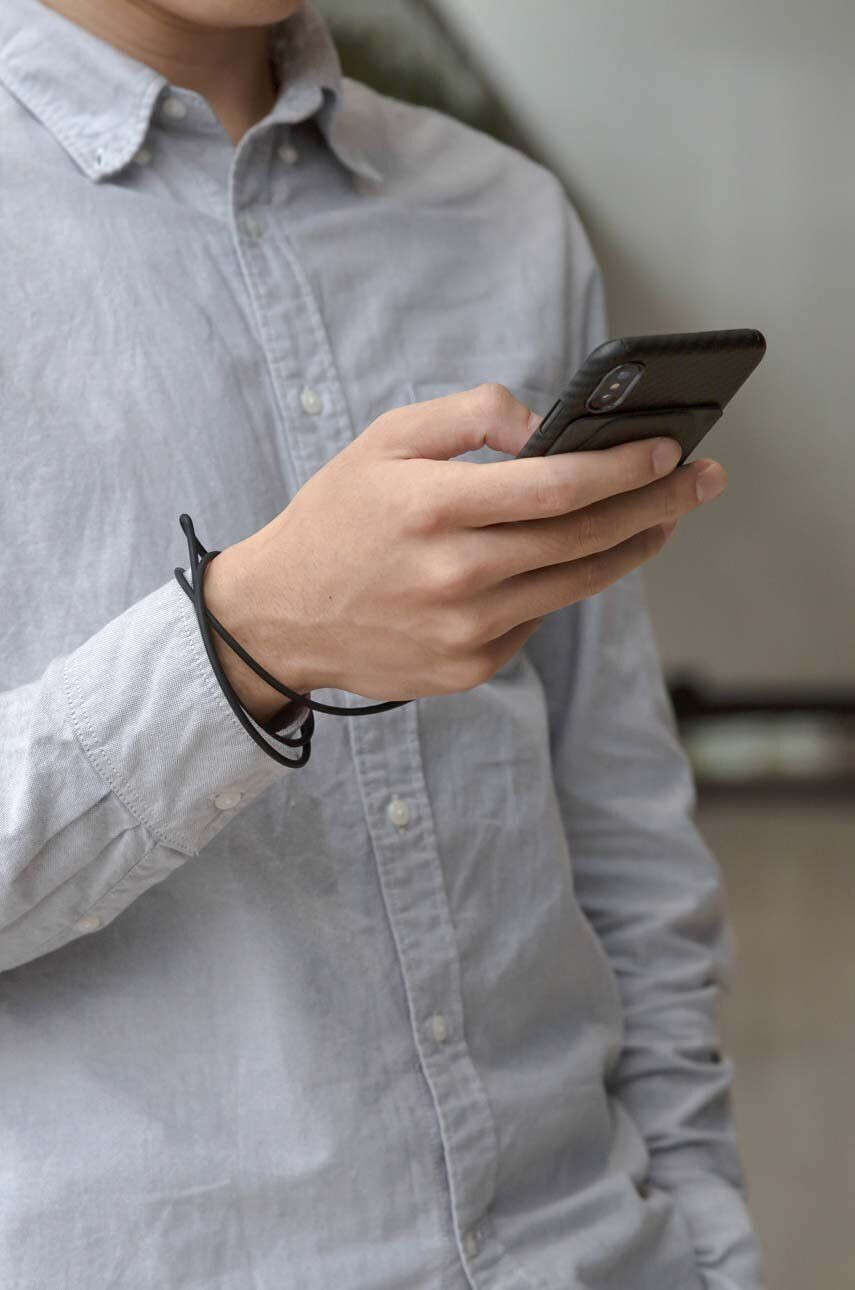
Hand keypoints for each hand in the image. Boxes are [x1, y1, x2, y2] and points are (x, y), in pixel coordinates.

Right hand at [202, 383, 726, 720]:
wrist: (281, 617)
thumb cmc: (337, 518)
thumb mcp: (385, 440)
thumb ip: (469, 416)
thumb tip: (546, 427)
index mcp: (430, 507)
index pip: (556, 486)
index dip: (625, 467)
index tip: (671, 449)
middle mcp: (454, 575)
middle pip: (584, 538)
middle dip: (657, 505)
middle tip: (702, 481)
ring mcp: (465, 631)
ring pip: (576, 584)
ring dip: (631, 547)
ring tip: (662, 519)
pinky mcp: (470, 667)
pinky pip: (539, 619)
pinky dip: (562, 585)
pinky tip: (567, 560)